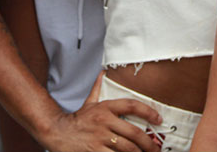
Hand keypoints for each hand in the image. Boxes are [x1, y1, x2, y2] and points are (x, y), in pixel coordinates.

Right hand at [40, 73, 161, 151]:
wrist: (57, 132)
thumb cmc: (77, 119)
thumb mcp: (89, 102)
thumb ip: (98, 88)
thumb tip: (104, 72)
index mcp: (105, 107)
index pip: (131, 105)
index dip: (148, 112)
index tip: (158, 119)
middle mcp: (104, 121)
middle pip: (134, 133)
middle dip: (148, 144)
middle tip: (156, 149)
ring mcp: (100, 137)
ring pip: (127, 148)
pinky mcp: (95, 151)